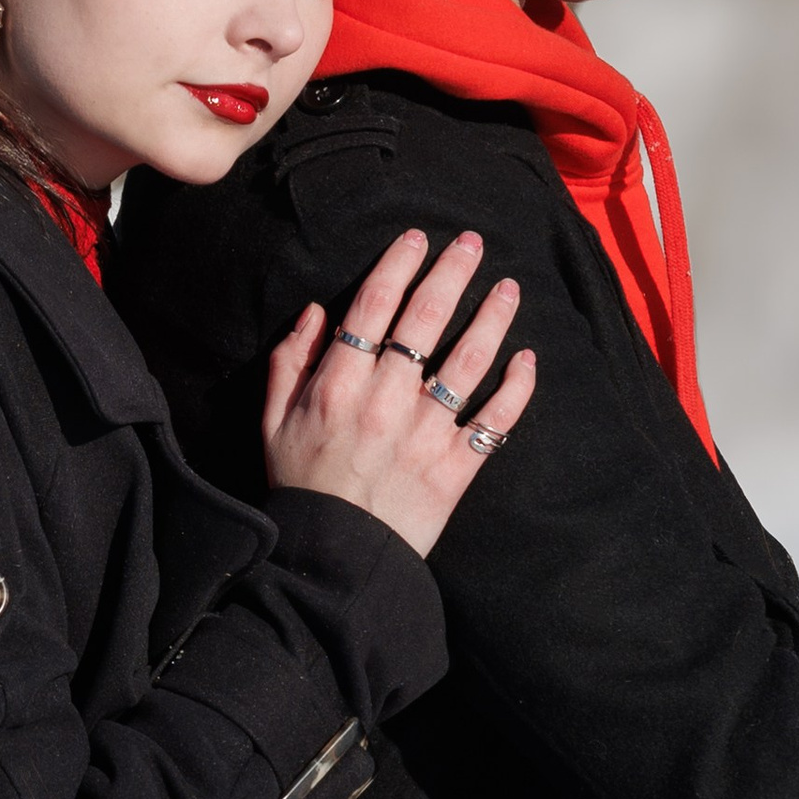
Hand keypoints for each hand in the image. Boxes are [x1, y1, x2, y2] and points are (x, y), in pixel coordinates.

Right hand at [261, 230, 535, 560]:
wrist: (333, 559)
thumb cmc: (300, 487)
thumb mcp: (272, 422)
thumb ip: (289, 362)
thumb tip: (316, 312)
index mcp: (338, 384)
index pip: (374, 305)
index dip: (399, 264)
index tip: (418, 238)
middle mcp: (387, 399)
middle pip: (427, 319)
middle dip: (453, 272)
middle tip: (474, 243)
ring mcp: (426, 432)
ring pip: (469, 359)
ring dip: (493, 317)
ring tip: (509, 287)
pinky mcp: (455, 466)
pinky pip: (496, 420)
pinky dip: (517, 387)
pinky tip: (527, 359)